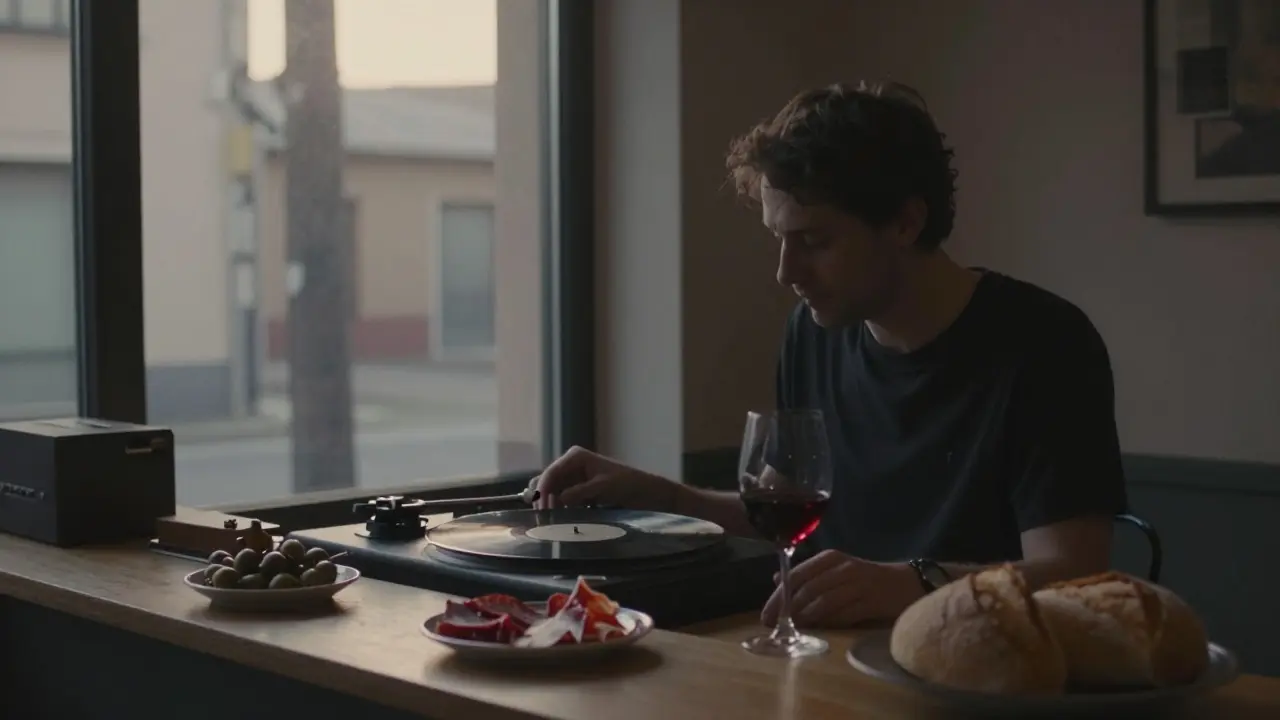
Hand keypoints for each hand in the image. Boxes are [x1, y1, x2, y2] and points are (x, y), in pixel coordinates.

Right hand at [530, 446, 679, 511]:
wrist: (649, 494)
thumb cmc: (629, 484)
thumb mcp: (603, 487)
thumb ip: (579, 492)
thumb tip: (556, 499)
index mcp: (575, 457)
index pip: (551, 473)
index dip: (543, 490)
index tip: (541, 509)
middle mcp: (572, 465)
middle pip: (548, 483)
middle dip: (545, 499)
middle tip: (547, 518)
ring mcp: (575, 479)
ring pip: (554, 494)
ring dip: (553, 506)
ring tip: (555, 521)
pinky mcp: (580, 492)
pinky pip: (564, 501)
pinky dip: (563, 510)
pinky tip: (565, 519)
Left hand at [761, 550, 923, 628]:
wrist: (906, 583)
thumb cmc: (864, 578)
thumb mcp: (834, 570)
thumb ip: (807, 575)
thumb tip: (776, 580)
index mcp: (830, 558)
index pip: (797, 575)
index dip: (778, 596)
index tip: (765, 614)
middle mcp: (843, 568)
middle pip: (807, 590)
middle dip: (787, 610)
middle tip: (775, 626)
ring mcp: (858, 584)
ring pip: (823, 603)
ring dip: (805, 618)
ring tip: (793, 629)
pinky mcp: (871, 602)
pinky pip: (843, 615)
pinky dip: (827, 624)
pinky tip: (818, 631)